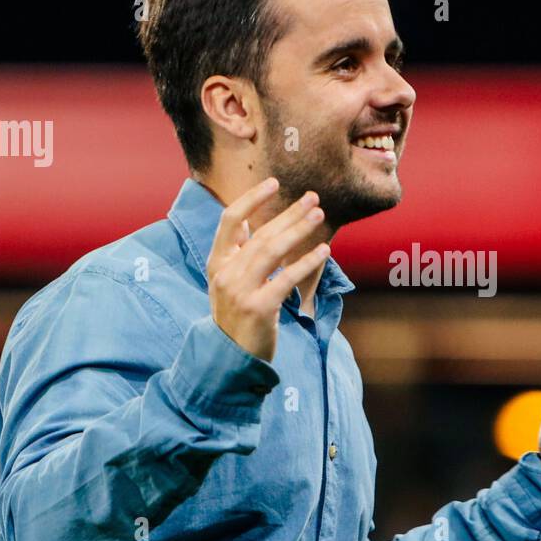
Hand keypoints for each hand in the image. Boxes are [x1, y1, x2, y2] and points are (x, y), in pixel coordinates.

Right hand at [206, 177, 329, 362]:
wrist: (230, 357)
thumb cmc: (236, 315)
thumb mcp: (228, 282)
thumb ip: (237, 254)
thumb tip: (249, 222)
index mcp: (217, 262)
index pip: (230, 220)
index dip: (252, 199)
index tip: (274, 183)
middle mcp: (225, 273)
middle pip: (260, 234)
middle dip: (288, 213)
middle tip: (313, 198)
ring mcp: (240, 291)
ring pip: (273, 251)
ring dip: (298, 230)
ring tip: (319, 215)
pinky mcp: (259, 307)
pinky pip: (286, 278)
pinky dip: (306, 262)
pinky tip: (324, 251)